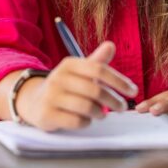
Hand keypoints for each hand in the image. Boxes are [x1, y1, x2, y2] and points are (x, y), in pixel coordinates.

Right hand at [17, 41, 137, 131]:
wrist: (34, 100)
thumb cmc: (65, 86)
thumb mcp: (79, 71)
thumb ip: (97, 61)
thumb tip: (111, 45)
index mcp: (69, 64)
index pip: (99, 69)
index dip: (119, 81)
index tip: (133, 91)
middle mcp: (59, 78)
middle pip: (95, 90)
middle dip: (114, 100)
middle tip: (123, 107)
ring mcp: (51, 96)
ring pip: (87, 107)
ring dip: (100, 113)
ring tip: (103, 114)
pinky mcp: (47, 114)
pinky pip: (76, 121)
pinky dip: (86, 122)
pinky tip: (86, 119)